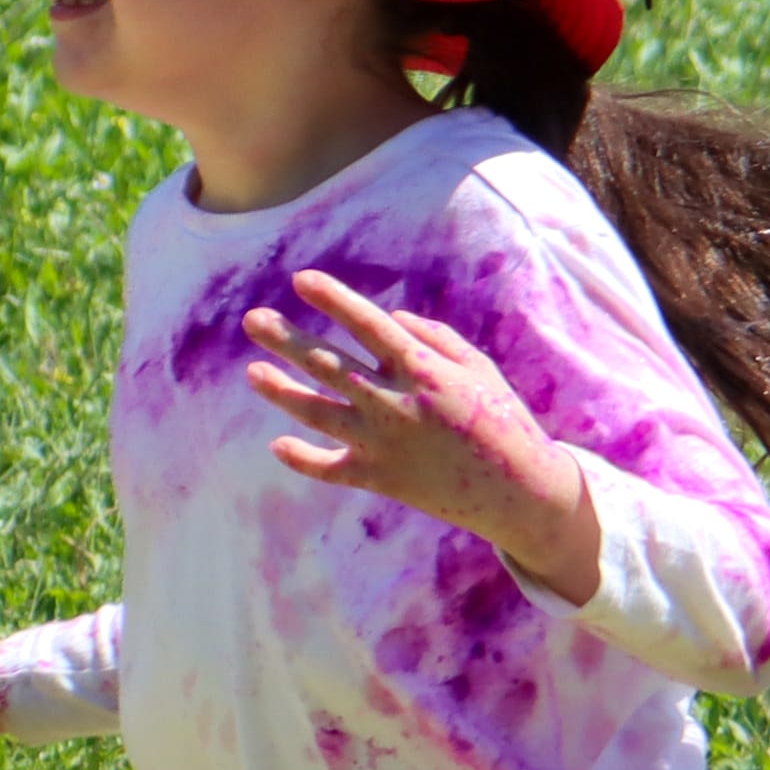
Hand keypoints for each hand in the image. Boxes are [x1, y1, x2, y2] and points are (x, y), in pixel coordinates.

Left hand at [242, 270, 601, 604]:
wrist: (518, 490)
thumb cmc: (502, 419)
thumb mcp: (477, 366)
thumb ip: (434, 336)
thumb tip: (391, 320)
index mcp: (421, 367)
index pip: (366, 323)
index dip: (332, 298)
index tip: (301, 279)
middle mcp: (393, 401)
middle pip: (327, 364)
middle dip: (286, 340)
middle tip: (252, 320)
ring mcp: (382, 442)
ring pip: (317, 413)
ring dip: (281, 391)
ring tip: (253, 372)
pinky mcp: (380, 478)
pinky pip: (330, 469)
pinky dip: (303, 459)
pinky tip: (278, 445)